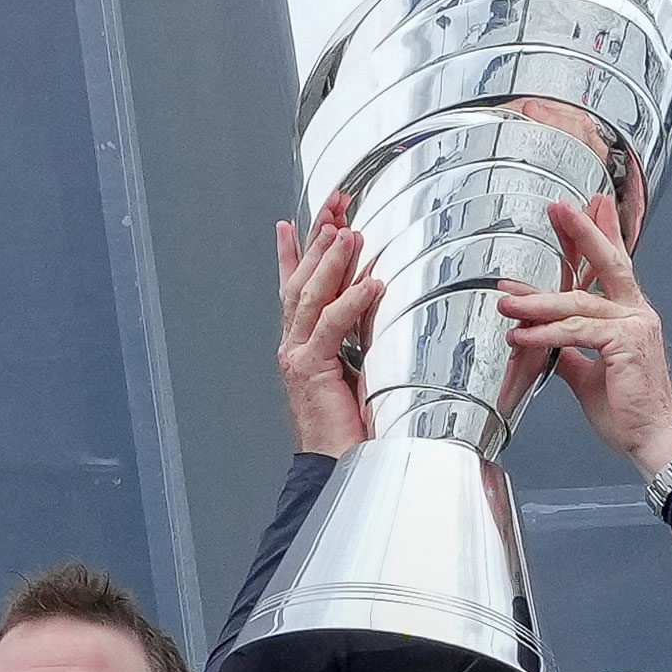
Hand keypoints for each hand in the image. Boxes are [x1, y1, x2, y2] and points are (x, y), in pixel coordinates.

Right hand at [270, 212, 384, 454]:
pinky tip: (371, 283)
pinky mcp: (309, 370)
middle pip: (300, 279)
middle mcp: (291, 346)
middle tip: (334, 205)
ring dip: (331, 260)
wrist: (337, 466)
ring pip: (310, 296)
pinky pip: (331, 326)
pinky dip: (352, 301)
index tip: (302, 219)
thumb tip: (380, 307)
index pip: (294, 286)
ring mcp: (296, 357)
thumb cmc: (350, 427)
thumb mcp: (356, 369)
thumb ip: (358, 339)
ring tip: (349, 232)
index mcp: (299, 345)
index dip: (297, 250)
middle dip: (316, 238)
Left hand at [497, 196, 671, 469]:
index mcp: (632, 316)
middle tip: (558, 208)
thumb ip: (571, 353)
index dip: (602, 233)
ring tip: (505, 301)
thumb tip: (548, 345)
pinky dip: (544, 333)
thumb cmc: (627, 413)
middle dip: (582, 231)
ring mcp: (635, 325)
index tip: (592, 205)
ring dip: (536, 302)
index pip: (614, 267)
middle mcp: (638, 313)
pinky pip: (575, 332)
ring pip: (578, 303)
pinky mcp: (626, 342)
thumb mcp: (590, 375)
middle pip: (607, 262)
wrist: (652, 441)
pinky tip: (520, 335)